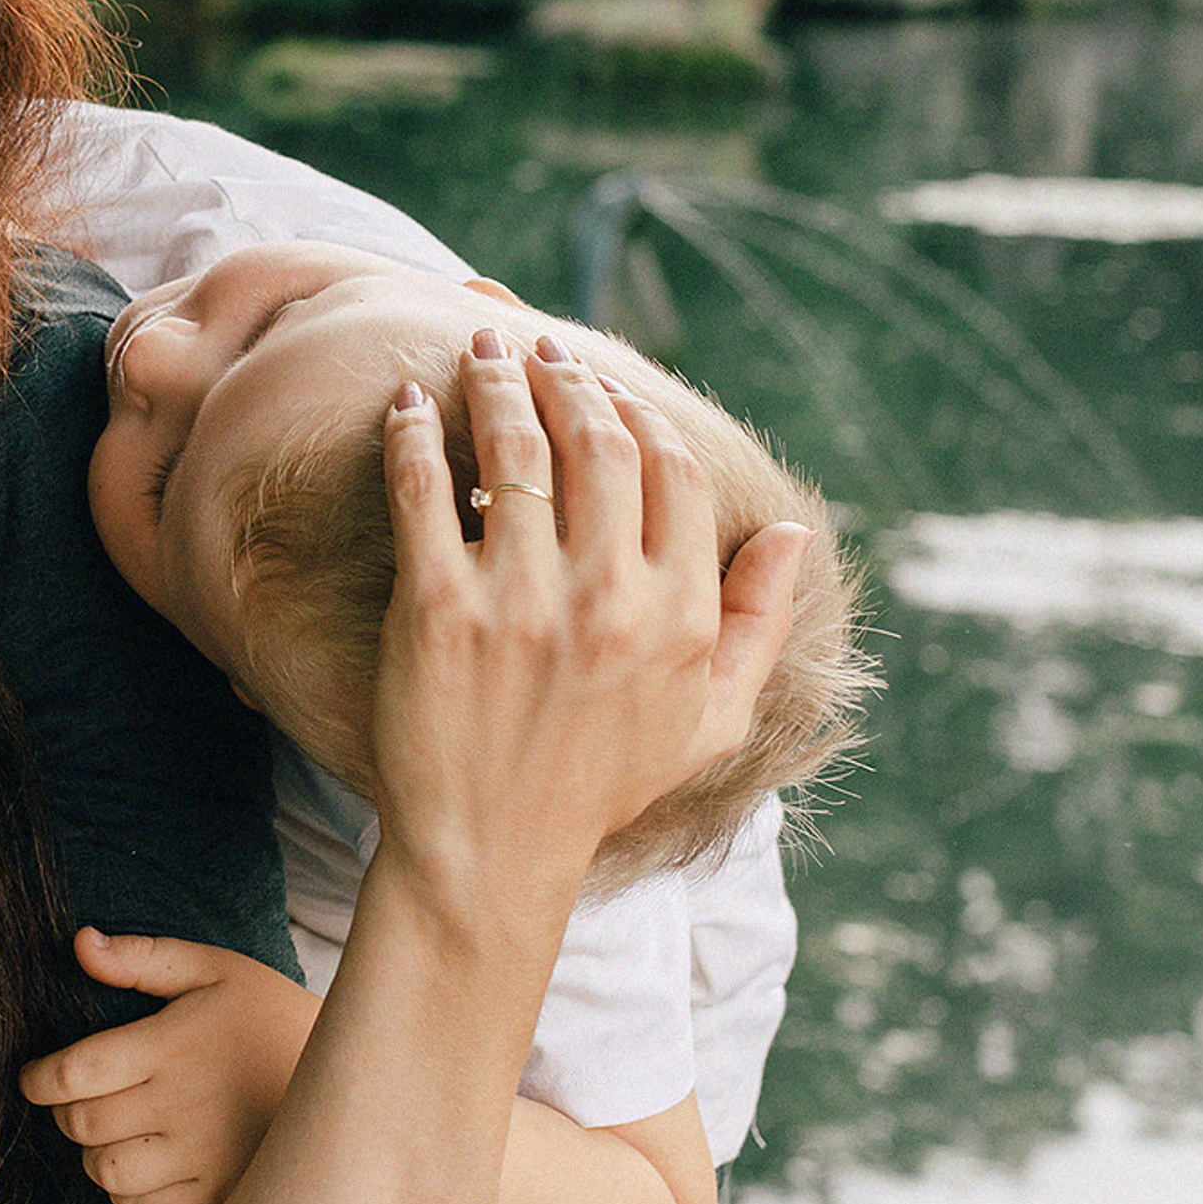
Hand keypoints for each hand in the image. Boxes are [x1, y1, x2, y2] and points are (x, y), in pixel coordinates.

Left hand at [19, 933, 319, 1203]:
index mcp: (174, 1044)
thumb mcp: (214, 969)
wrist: (347, 1074)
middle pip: (81, 1124)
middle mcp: (183, 1105)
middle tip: (77, 1097)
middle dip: (63, 1110)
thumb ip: (143, 958)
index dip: (38, 1078)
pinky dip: (126, 1190)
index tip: (34, 1075)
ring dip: (93, 1151)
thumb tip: (81, 943)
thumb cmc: (267, 1015)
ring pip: (104, 1171)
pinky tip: (144, 1161)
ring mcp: (201, 1156)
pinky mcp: (217, 1194)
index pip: (75, 1072)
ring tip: (113, 1129)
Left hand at [369, 331, 808, 931]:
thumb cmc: (600, 783)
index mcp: (677, 616)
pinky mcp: (435, 610)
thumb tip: (792, 531)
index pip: (672, 472)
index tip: (605, 388)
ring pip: (514, 450)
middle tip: (537, 351)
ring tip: (483, 352)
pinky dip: (416, 432)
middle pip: (596, 444)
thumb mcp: (708, 719)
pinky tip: (410, 401)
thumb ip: (758, 623)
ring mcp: (519, 602)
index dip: (639, 414)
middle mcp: (607, 599)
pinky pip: (424, 489)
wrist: (491, 852)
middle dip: (566, 378)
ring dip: (498, 383)